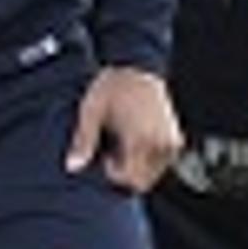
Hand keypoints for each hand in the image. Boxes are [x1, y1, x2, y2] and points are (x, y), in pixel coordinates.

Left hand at [68, 66, 181, 194]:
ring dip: (137, 168)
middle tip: (113, 152)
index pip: (129, 178)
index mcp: (140, 138)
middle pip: (142, 181)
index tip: (105, 157)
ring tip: (125, 144)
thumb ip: (83, 141)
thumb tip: (72, 166)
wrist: (139, 67)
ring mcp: (170, 142)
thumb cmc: (114, 87)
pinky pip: (161, 163)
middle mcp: (160, 143)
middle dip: (125, 173)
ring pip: (153, 175)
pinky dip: (148, 160)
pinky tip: (136, 141)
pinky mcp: (175, 139)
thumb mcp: (92, 111)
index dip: (113, 174)